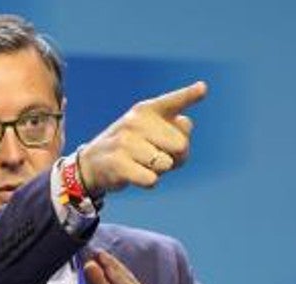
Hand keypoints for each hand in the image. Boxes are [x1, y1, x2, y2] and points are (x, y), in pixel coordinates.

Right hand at [77, 81, 205, 196]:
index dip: (188, 95)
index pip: (172, 102)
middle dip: (176, 157)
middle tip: (158, 157)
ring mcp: (125, 142)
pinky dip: (149, 182)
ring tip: (143, 165)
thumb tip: (186, 124)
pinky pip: (152, 179)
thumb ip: (176, 128)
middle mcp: (136, 122)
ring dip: (160, 171)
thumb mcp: (151, 131)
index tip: (202, 89)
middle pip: (181, 145)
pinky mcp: (118, 163)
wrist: (93, 162)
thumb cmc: (132, 146)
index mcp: (147, 110)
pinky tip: (136, 175)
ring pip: (166, 164)